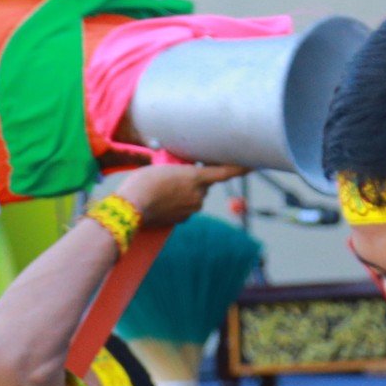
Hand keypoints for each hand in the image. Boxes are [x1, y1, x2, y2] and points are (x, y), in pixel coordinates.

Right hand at [114, 162, 241, 230]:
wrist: (131, 207)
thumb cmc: (143, 182)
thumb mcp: (162, 167)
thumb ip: (180, 172)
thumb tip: (182, 180)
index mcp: (195, 177)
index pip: (224, 172)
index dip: (240, 168)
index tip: (253, 165)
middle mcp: (198, 195)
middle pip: (203, 185)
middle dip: (193, 182)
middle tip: (172, 178)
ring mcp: (191, 209)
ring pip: (193, 197)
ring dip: (183, 194)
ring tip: (162, 190)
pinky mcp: (183, 220)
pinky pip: (184, 209)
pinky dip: (176, 205)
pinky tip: (161, 202)